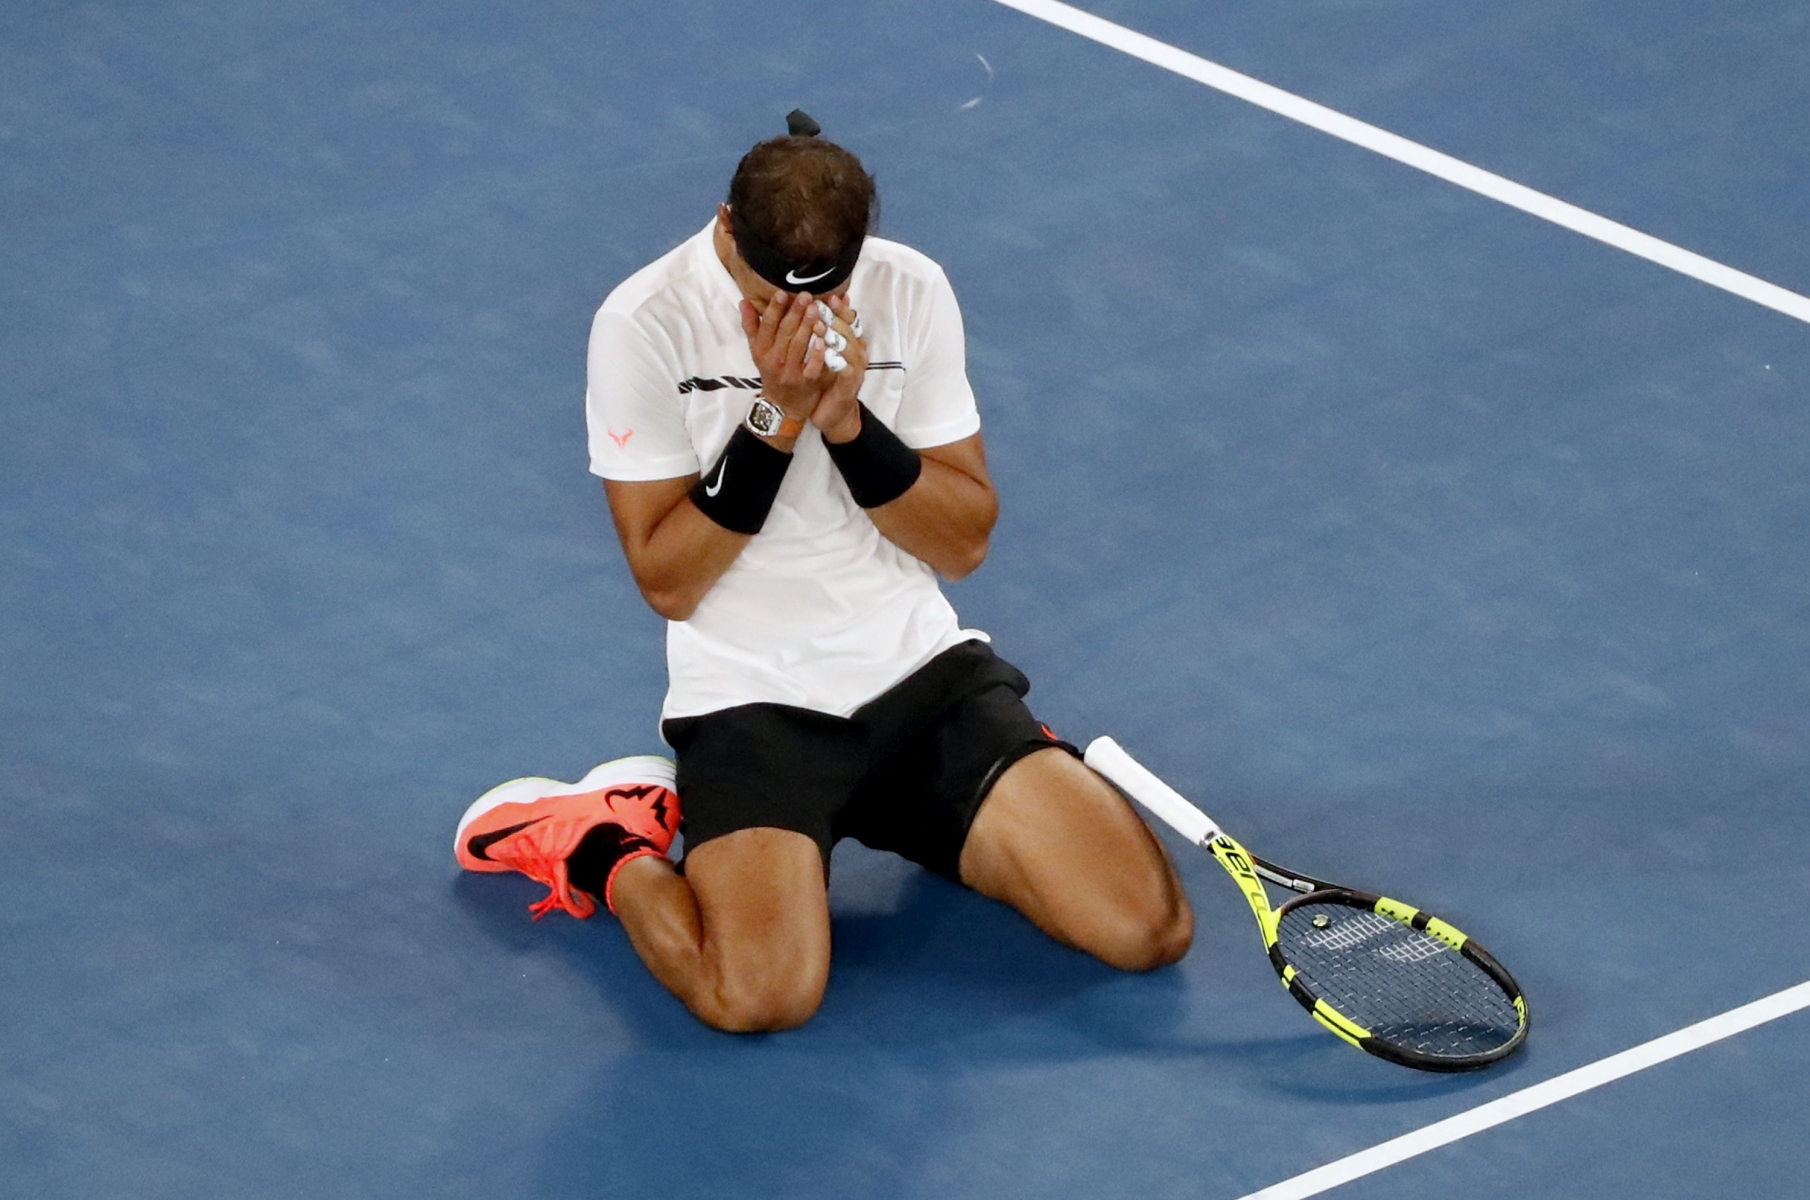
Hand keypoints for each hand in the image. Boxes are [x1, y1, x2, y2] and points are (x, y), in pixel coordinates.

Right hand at [739, 290, 827, 421]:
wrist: (783, 404)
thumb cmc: (772, 370)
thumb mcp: (758, 350)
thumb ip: (751, 326)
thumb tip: (744, 301)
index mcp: (761, 350)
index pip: (767, 326)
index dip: (774, 309)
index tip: (782, 293)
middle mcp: (774, 360)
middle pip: (785, 332)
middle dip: (795, 313)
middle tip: (806, 295)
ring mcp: (790, 372)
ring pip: (799, 346)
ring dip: (808, 326)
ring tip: (816, 309)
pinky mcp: (806, 382)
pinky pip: (812, 366)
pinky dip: (817, 353)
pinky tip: (824, 339)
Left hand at [811, 294, 867, 443]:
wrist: (834, 414)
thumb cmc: (828, 381)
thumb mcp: (826, 353)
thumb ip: (824, 332)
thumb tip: (818, 307)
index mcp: (852, 343)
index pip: (850, 321)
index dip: (840, 308)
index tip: (828, 296)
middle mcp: (858, 354)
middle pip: (850, 331)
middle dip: (835, 317)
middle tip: (821, 306)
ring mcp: (856, 370)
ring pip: (849, 348)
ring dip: (835, 336)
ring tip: (819, 325)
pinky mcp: (850, 385)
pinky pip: (845, 370)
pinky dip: (836, 360)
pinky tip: (825, 352)